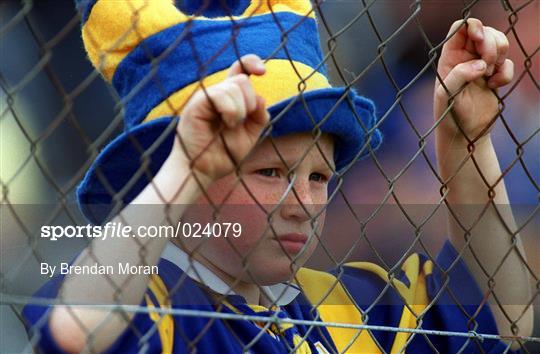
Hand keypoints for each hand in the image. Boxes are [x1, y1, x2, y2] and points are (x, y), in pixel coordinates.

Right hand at [176, 54, 269, 180]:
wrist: (206, 170)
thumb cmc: (224, 153)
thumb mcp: (250, 134)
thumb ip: (259, 117)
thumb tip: (261, 99)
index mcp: (230, 97)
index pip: (240, 69)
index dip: (251, 62)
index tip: (262, 72)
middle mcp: (217, 94)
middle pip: (242, 80)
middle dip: (250, 102)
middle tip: (240, 121)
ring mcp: (205, 97)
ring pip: (234, 87)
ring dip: (240, 111)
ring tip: (230, 126)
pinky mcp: (197, 104)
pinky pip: (220, 96)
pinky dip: (230, 111)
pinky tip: (226, 123)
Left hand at [434, 19, 513, 143]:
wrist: (463, 134)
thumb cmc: (447, 114)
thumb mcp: (446, 94)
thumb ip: (459, 76)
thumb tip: (481, 65)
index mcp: (449, 56)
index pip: (460, 27)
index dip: (472, 26)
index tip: (478, 38)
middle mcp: (465, 57)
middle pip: (485, 31)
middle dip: (490, 44)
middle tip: (486, 64)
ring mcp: (481, 65)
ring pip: (499, 43)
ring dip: (499, 57)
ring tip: (488, 76)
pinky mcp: (495, 76)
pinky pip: (508, 63)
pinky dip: (505, 74)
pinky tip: (493, 86)